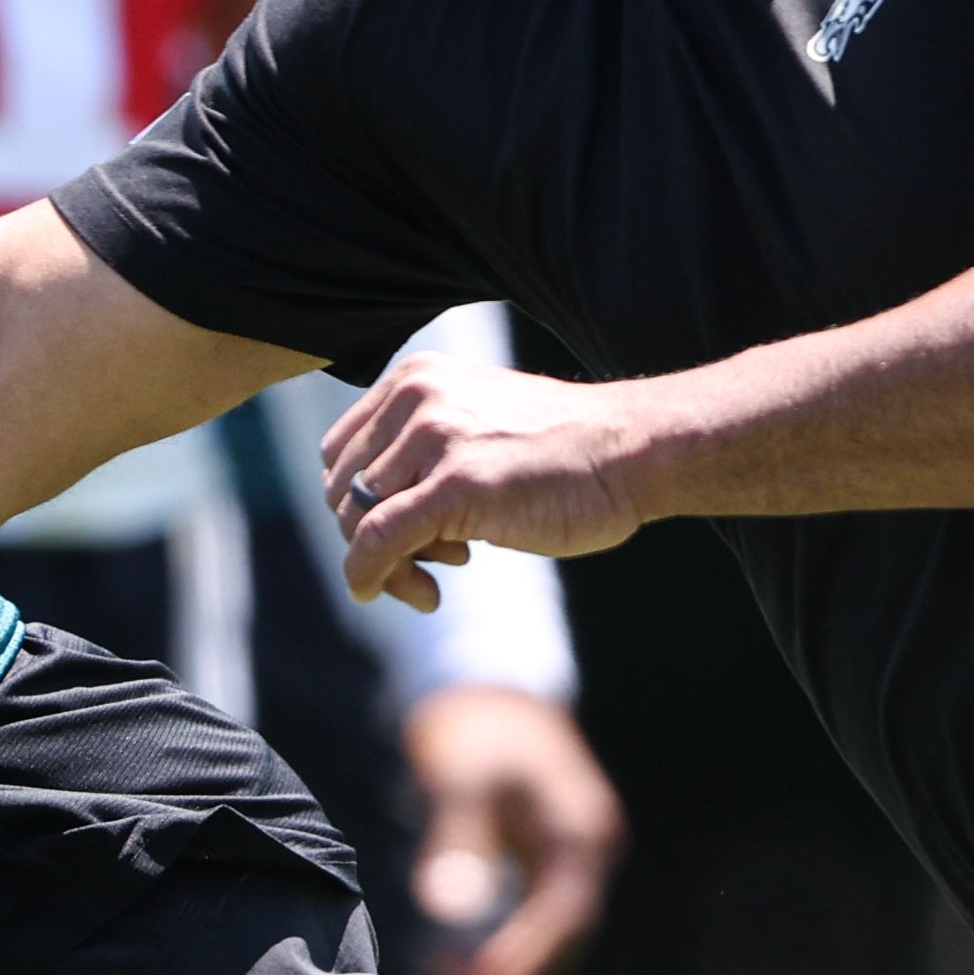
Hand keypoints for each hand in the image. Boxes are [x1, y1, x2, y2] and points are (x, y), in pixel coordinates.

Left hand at [321, 355, 652, 608]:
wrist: (632, 450)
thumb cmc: (564, 451)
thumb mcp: (476, 425)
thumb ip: (422, 451)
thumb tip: (367, 519)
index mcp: (414, 378)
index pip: (341, 454)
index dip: (358, 505)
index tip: (403, 533)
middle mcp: (415, 397)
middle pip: (343, 490)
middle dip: (368, 539)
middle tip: (425, 566)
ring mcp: (434, 437)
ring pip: (358, 519)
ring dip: (389, 564)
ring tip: (441, 574)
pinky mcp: (455, 483)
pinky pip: (378, 539)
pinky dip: (372, 574)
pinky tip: (414, 597)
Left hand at [405, 685, 622, 974]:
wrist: (482, 684)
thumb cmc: (470, 726)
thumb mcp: (459, 779)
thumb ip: (456, 842)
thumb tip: (445, 912)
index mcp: (579, 832)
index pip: (560, 917)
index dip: (519, 960)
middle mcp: (586, 850)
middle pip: (560, 937)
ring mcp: (568, 856)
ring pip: (546, 933)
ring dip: (501, 966)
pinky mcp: (543, 860)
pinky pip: (529, 917)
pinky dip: (495, 942)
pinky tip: (447, 958)